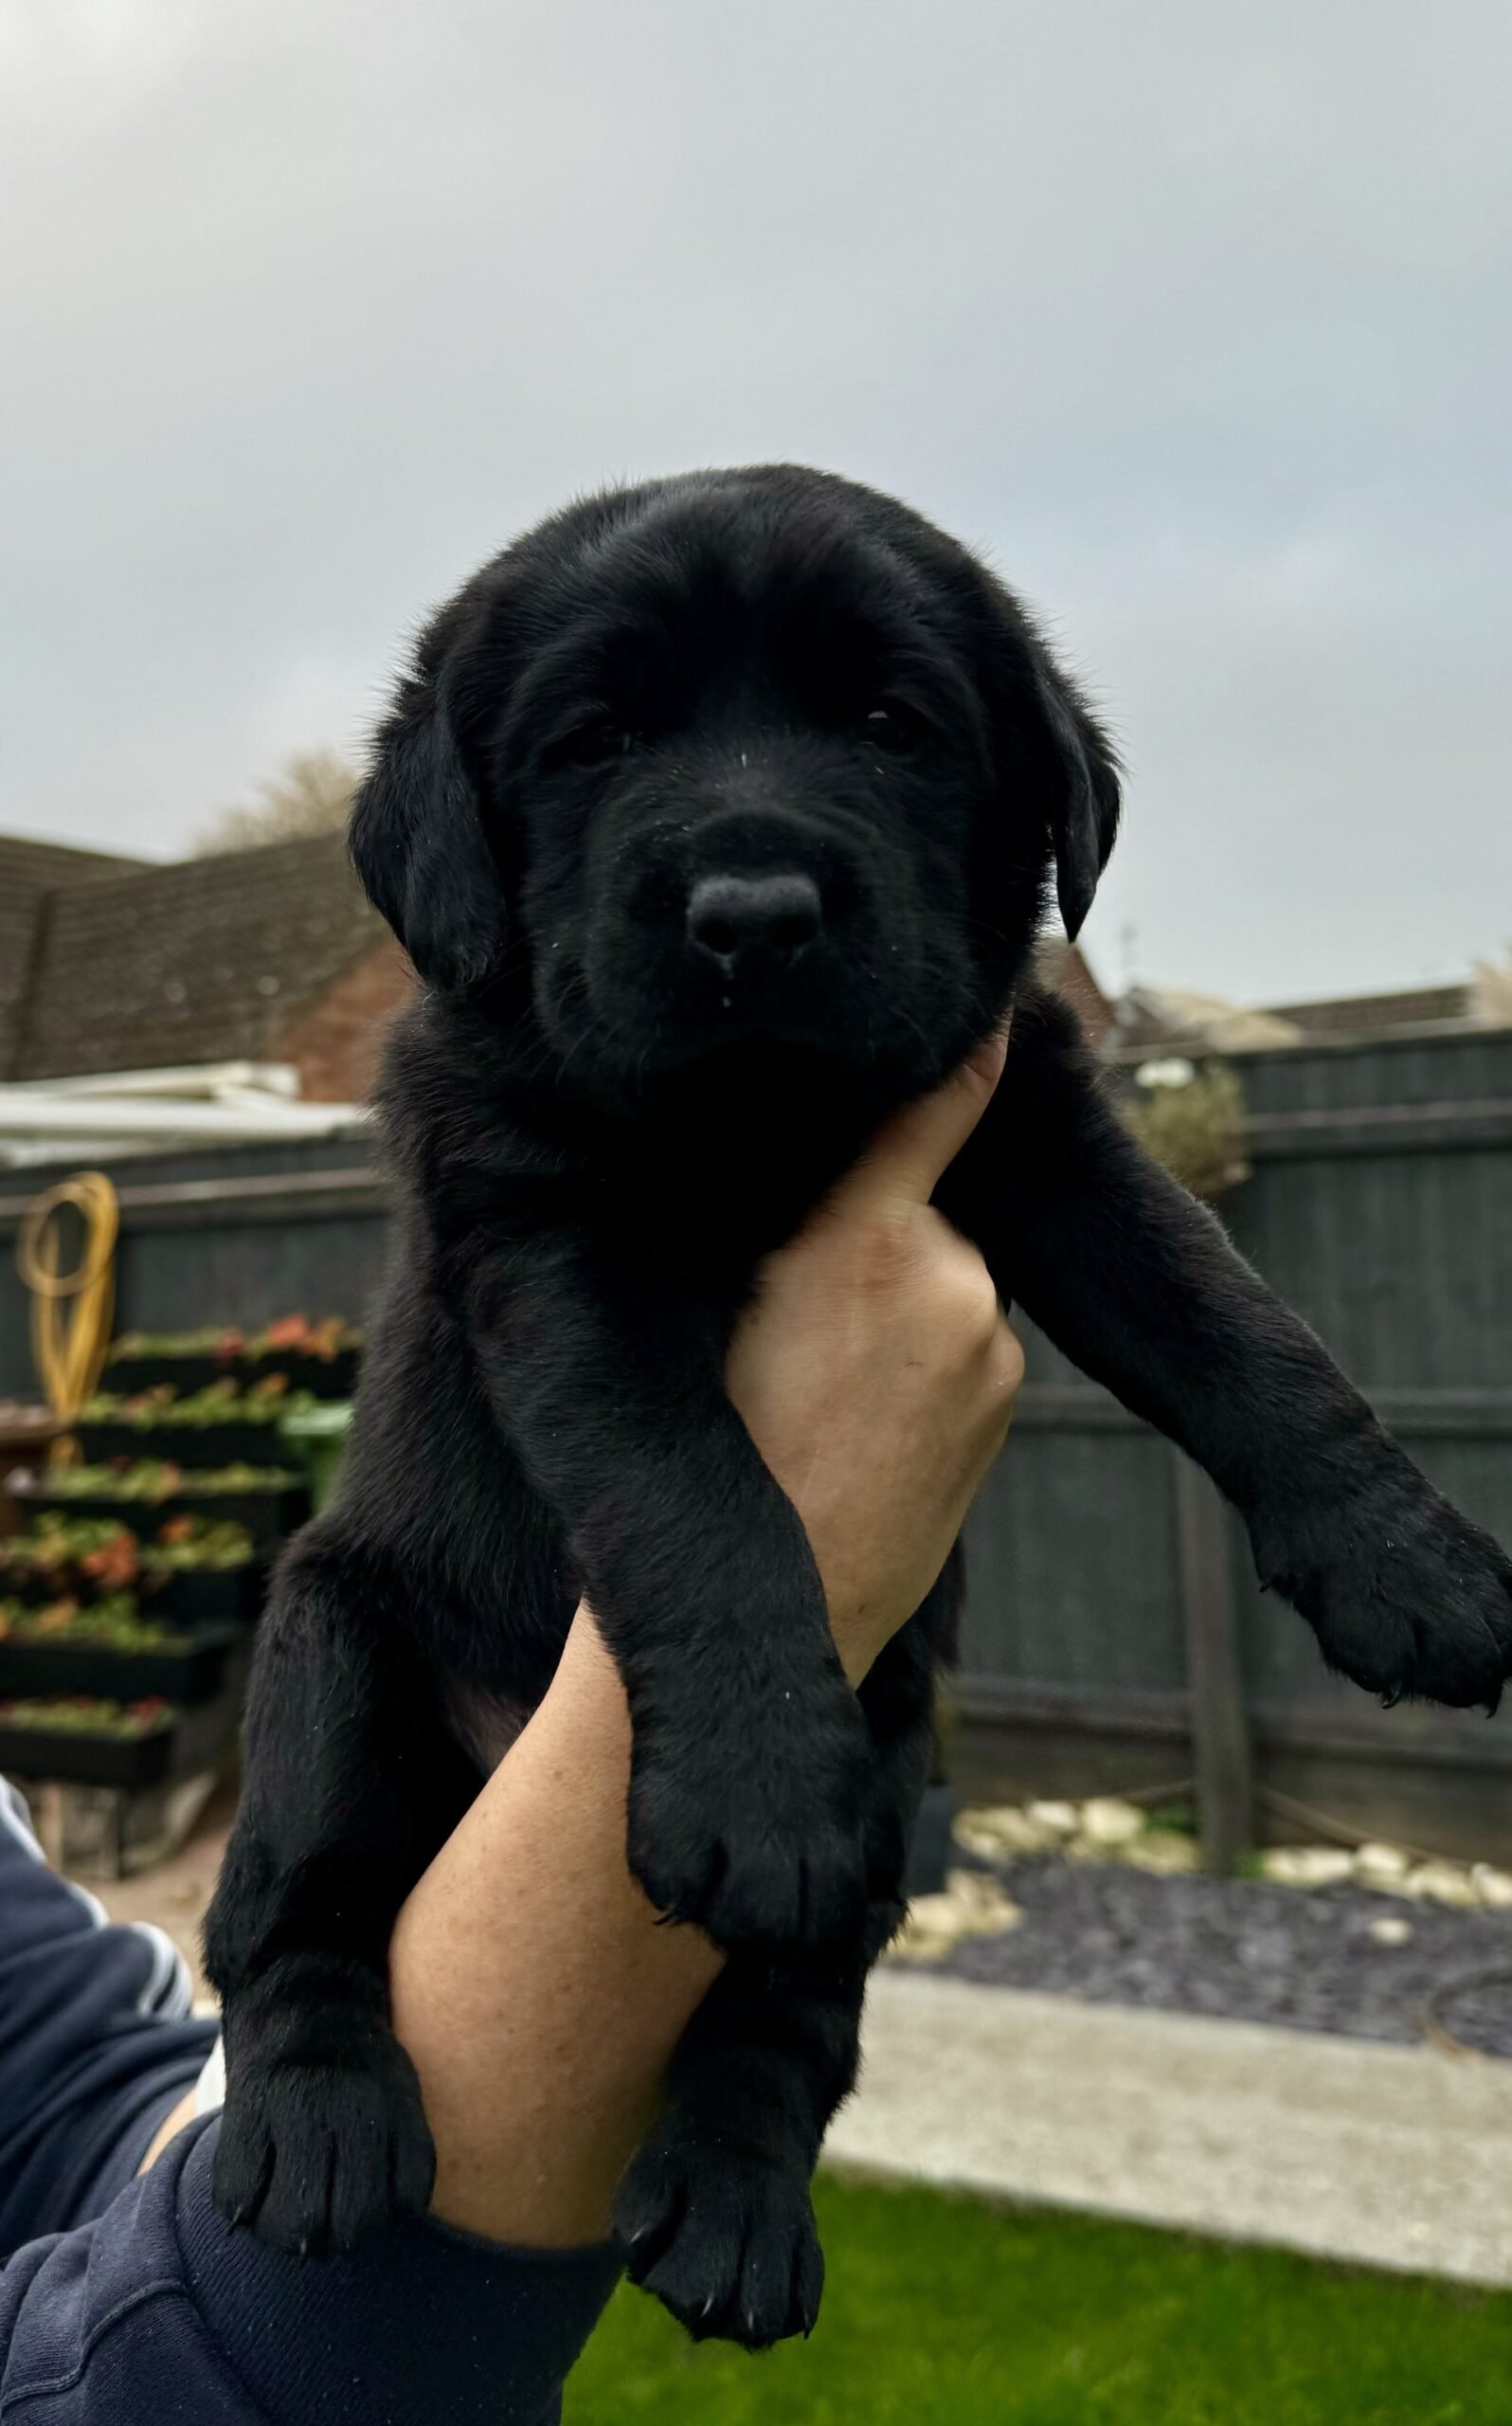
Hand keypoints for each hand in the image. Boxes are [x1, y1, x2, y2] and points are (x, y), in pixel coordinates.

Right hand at [726, 1030, 1022, 1682]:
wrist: (787, 1603)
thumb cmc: (723, 1450)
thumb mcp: (730, 1305)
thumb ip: (801, 1223)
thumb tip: (850, 1172)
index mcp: (862, 1237)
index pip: (937, 1106)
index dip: (968, 1048)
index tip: (1001, 998)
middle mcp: (950, 1276)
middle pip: (920, 1210)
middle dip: (876, 1238)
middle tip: (800, 1319)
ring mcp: (991, 1343)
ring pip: (944, 1279)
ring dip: (902, 1303)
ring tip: (828, 1389)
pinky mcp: (1007, 1396)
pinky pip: (967, 1341)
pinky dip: (929, 1358)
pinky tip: (870, 1421)